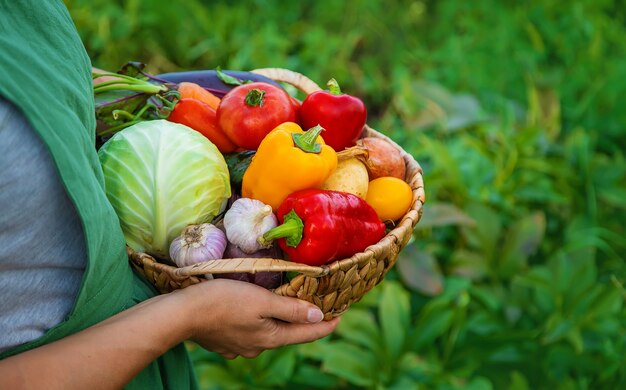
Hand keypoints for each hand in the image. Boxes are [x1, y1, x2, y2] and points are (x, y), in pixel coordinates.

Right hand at [178, 278, 339, 358]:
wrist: (182, 313)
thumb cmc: (224, 301)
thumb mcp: (262, 301)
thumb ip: (292, 309)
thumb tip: (318, 316)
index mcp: (272, 338)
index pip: (308, 333)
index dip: (326, 324)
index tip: (341, 315)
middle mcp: (258, 347)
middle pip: (288, 333)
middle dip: (302, 319)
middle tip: (316, 304)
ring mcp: (240, 347)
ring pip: (267, 331)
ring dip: (278, 319)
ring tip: (285, 303)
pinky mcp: (225, 341)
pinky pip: (249, 331)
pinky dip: (258, 320)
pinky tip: (253, 310)